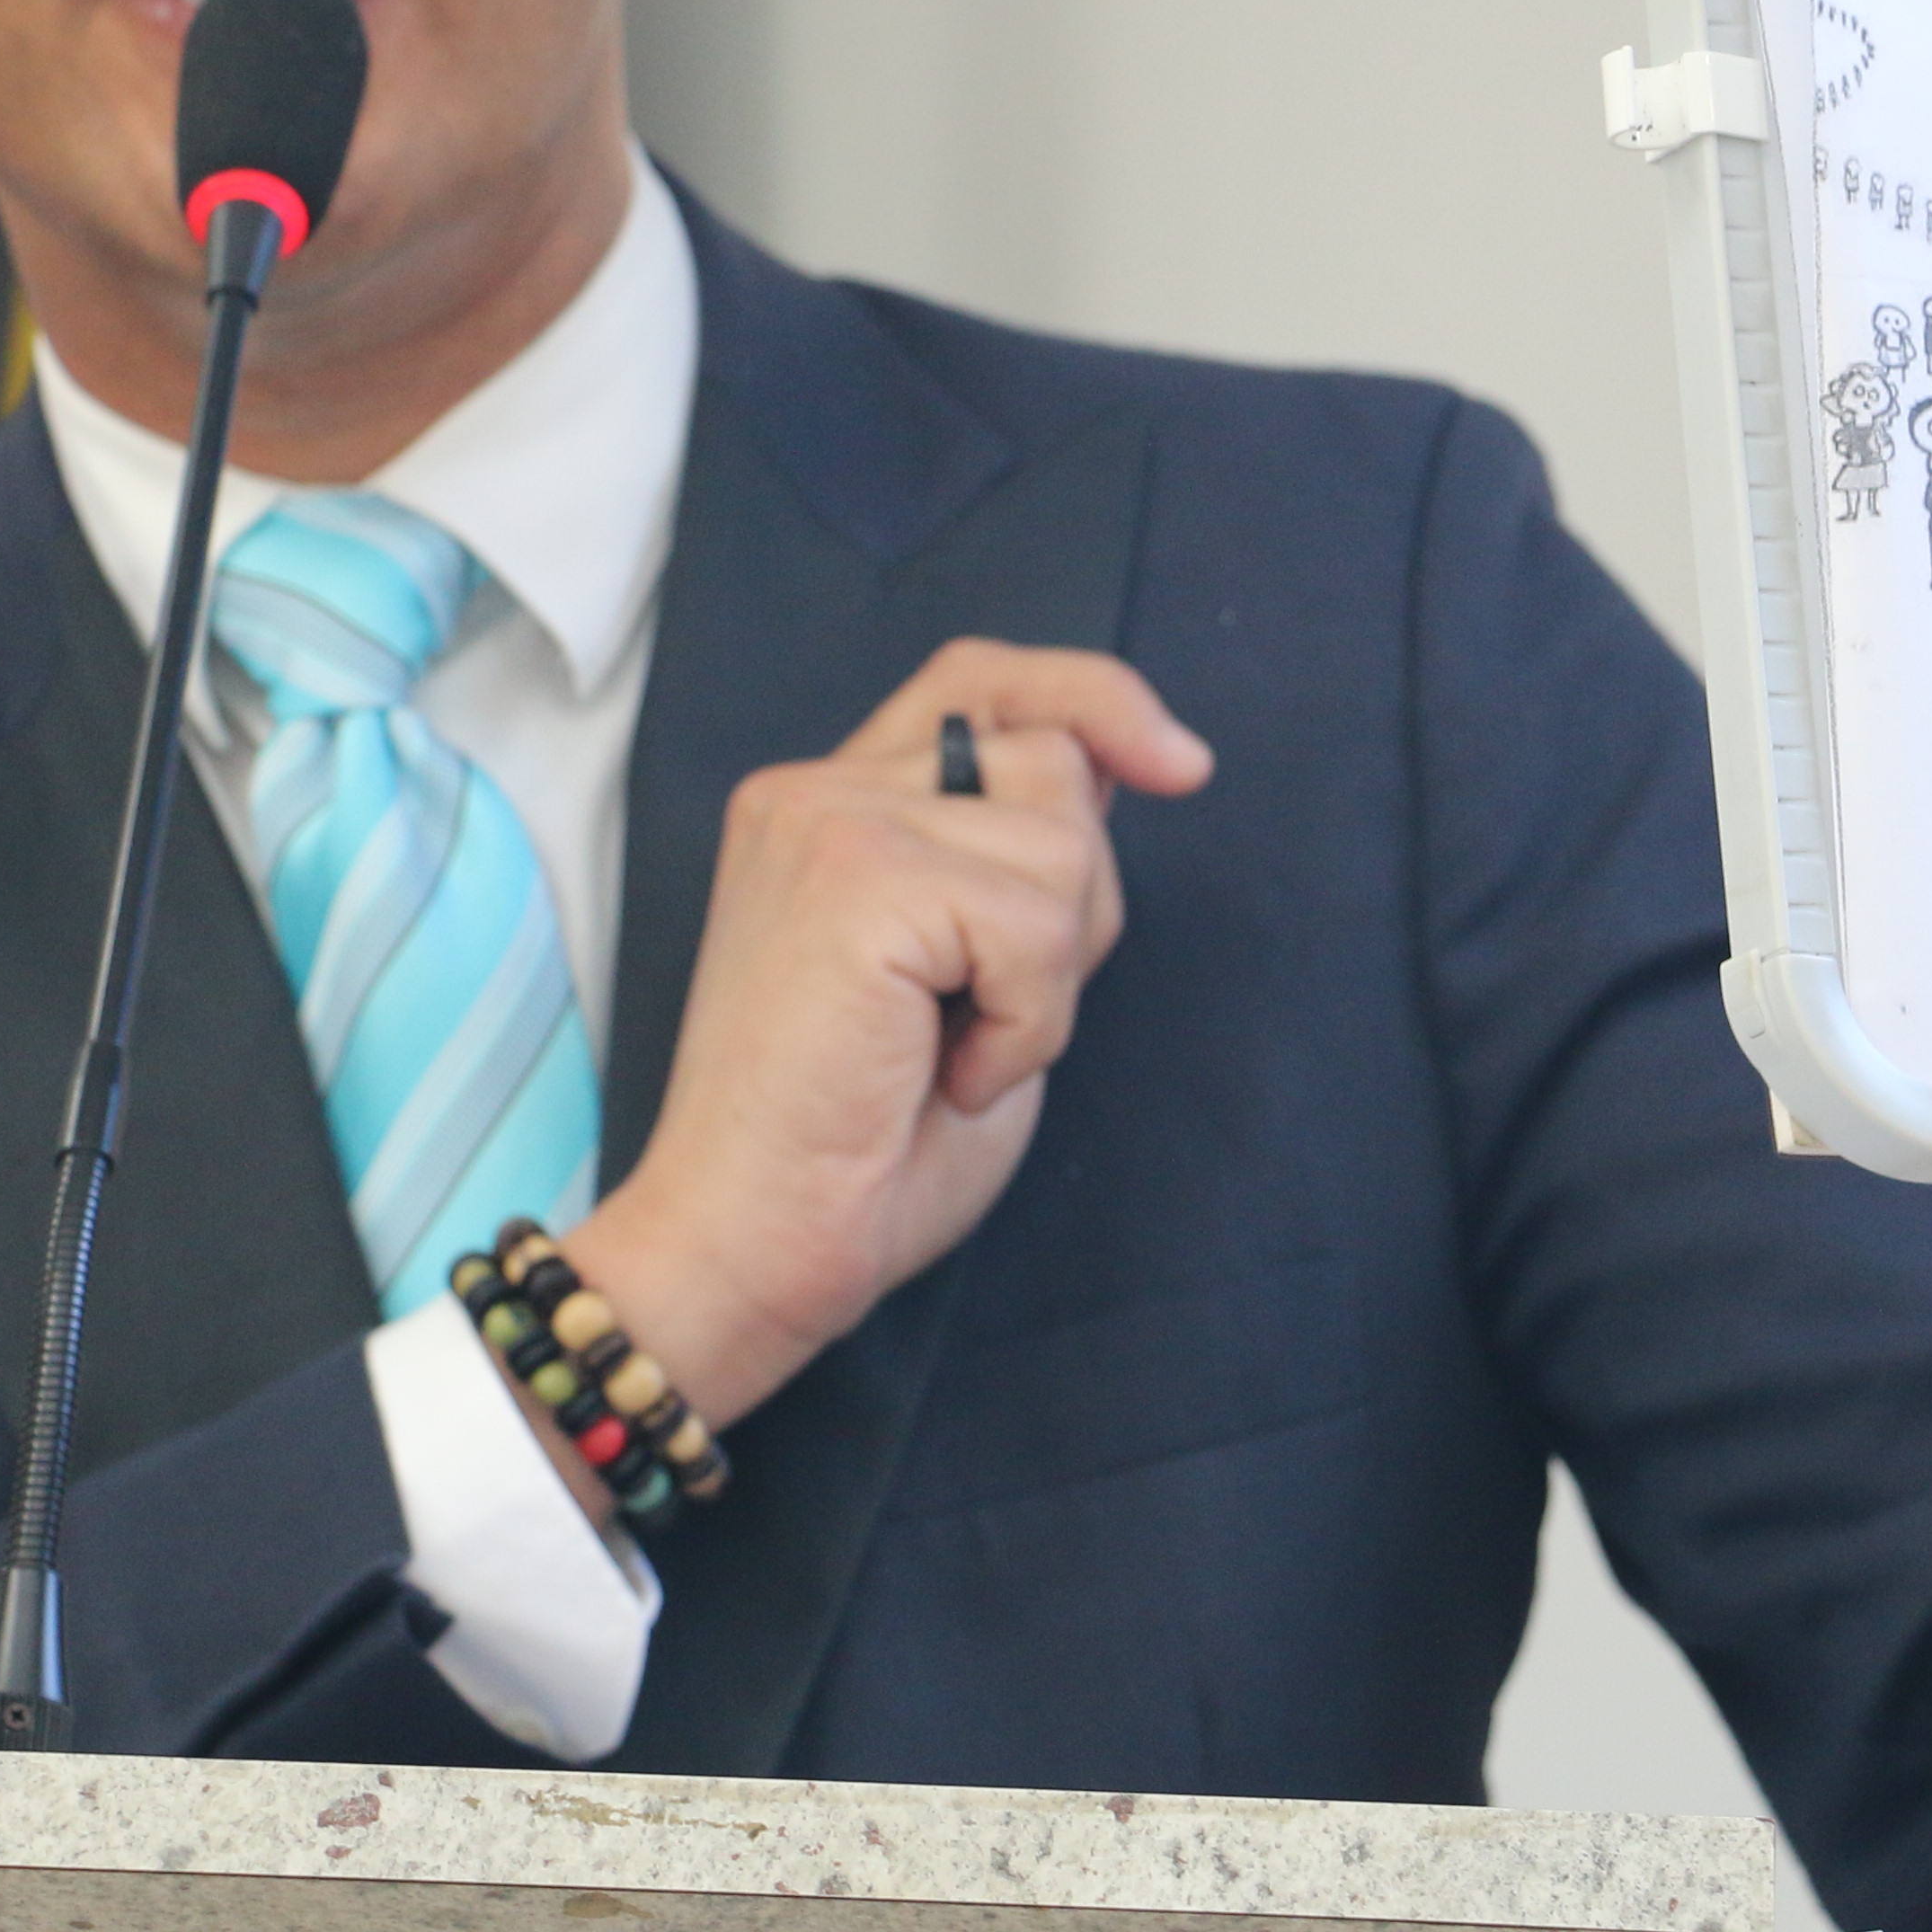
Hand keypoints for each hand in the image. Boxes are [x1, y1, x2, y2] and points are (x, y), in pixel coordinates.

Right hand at [557, 640, 1211, 1443]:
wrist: (750, 1250)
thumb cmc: (857, 1150)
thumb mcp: (971, 976)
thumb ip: (1017, 864)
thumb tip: (1125, 764)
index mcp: (828, 806)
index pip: (980, 681)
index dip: (1093, 698)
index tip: (1181, 765)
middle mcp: (812, 789)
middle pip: (1051, 760)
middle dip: (1077, 902)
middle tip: (989, 1019)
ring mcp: (827, 821)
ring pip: (1062, 841)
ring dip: (1051, 979)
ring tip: (956, 1055)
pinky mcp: (856, 877)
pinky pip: (1034, 924)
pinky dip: (1027, 1023)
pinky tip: (949, 1077)